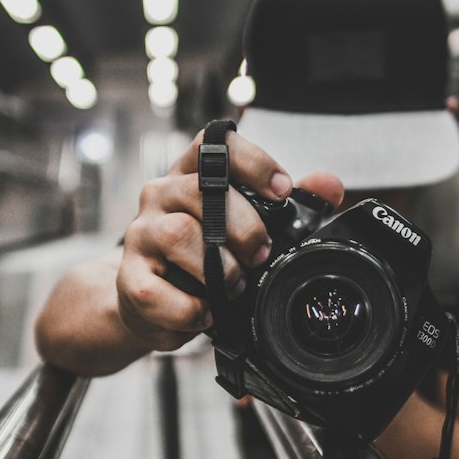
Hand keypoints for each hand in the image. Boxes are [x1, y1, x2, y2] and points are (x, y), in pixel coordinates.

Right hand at [115, 127, 343, 353]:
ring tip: (234, 285)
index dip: (251, 162)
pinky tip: (207, 313)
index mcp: (190, 175)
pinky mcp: (128, 279)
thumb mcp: (245, 228)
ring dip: (217, 268)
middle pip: (200, 191)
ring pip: (177, 235)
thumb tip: (330, 185)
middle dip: (244, 227)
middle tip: (261, 254)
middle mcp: (160, 196)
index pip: (213, 145)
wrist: (150, 302)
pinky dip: (191, 309)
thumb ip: (289, 206)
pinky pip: (157, 293)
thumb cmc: (204, 258)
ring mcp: (140, 236)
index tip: (282, 191)